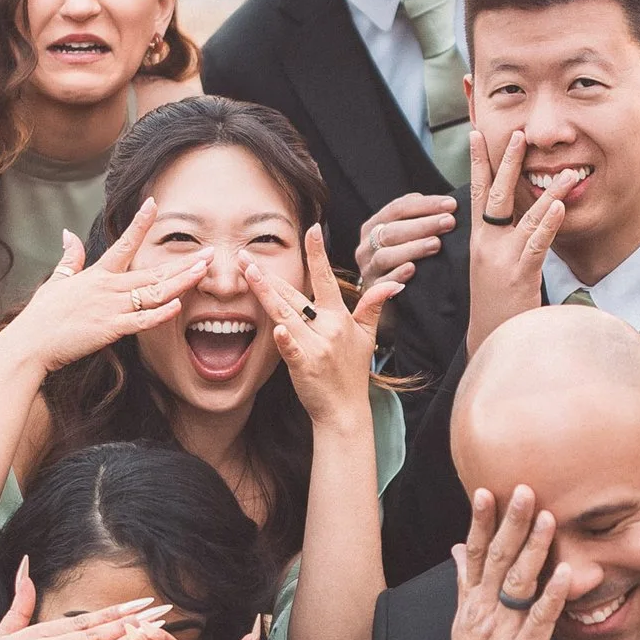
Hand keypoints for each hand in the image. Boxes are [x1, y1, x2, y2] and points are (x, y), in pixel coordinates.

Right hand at [0, 201, 207, 380]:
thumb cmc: (42, 316)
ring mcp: (110, 307)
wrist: (30, 343)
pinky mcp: (109, 329)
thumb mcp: (55, 281)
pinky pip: (140, 321)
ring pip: (153, 292)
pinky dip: (160, 314)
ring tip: (204, 271)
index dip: (140, 223)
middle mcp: (107, 287)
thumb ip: (69, 258)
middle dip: (183, 261)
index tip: (154, 204)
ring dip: (181, 281)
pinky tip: (178, 305)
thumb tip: (68, 233)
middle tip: (210, 252)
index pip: (123, 243)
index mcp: (97, 274)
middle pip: (152, 271)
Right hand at [0, 558, 171, 639]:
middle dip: (132, 624)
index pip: (83, 619)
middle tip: (162, 615)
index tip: (144, 603)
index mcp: (34, 635)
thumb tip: (25, 565)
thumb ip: (20, 604)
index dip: (117, 611)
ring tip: (153, 638)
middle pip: (93, 635)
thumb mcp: (0, 635)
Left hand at [245, 223, 402, 431]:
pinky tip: (275, 326)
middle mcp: (327, 328)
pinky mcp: (304, 366)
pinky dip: (285, 339)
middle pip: (295, 295)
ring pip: (286, 314)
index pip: (327, 278)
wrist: (345, 410)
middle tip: (245, 256)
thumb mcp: (367, 337)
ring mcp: (316, 346)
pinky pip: (292, 349)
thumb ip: (374, 306)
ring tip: (248, 273)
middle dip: (270, 275)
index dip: (318, 253)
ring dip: (267, 293)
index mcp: (339, 317)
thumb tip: (394, 284)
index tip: (311, 229)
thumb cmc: (352, 372)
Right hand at [354, 189, 456, 291]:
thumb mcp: (408, 237)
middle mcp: (367, 246)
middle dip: (423, 224)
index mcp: (375, 226)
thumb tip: (447, 205)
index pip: (398, 209)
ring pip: (385, 255)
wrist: (391, 302)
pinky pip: (382, 283)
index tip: (451, 205)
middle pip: (392, 230)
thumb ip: (418, 218)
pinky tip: (412, 269)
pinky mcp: (372, 293)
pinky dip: (397, 275)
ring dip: (412, 248)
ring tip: (436, 244)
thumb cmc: (405, 263)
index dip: (425, 205)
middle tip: (449, 222)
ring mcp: (368, 269)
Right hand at [433, 483, 575, 639]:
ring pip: (518, 583)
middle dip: (510, 524)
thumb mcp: (463, 623)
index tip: (486, 491)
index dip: (480, 522)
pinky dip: (552, 596)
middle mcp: (484, 612)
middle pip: (497, 560)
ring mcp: (503, 632)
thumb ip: (465, 583)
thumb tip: (459, 548)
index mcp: (471, 603)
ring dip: (534, 550)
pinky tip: (566, 574)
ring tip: (548, 519)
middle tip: (524, 490)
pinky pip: (539, 621)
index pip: (475, 554)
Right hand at [463, 123, 567, 353]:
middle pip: (496, 194)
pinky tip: (558, 205)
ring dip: (549, 190)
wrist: (492, 340)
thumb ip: (507, 240)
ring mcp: (502, 258)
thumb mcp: (496, 267)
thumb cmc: (499, 304)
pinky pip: (536, 242)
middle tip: (519, 133)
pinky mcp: (519, 273)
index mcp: (480, 240)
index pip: (476, 192)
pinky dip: (548, 222)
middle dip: (508, 161)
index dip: (477, 161)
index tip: (477, 133)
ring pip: (526, 215)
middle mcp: (487, 244)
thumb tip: (526, 216)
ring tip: (568, 170)